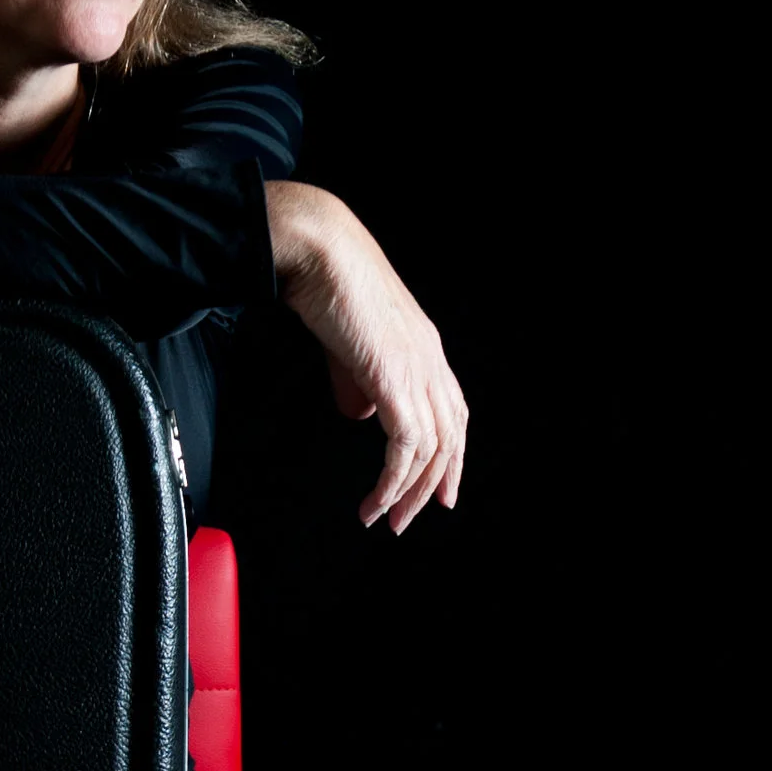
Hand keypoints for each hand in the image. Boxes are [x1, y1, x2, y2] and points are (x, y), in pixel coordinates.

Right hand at [266, 185, 468, 529]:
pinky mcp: (396, 380)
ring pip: (431, 449)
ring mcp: (417, 370)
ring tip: (385, 519)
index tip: (440, 491)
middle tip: (409, 520)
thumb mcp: (347, 345)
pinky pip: (406, 447)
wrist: (318, 250)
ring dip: (409, 494)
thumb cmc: (325, 283)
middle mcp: (431, 361)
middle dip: (432, 486)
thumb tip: (360, 415)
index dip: (450, 455)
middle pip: (450, 438)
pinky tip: (375, 501)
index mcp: (425, 348)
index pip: (453, 412)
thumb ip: (357, 382)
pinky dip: (392, 482)